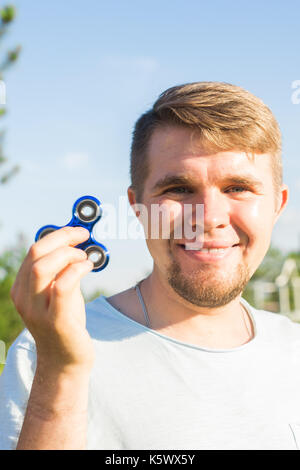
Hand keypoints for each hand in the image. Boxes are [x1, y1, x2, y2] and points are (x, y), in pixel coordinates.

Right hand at [10, 226, 94, 372]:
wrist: (65, 361)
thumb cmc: (65, 323)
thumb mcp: (59, 293)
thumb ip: (61, 271)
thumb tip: (74, 244)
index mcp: (22, 288)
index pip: (34, 250)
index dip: (58, 235)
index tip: (77, 232)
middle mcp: (24, 298)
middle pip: (36, 253)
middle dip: (62, 238)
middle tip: (83, 237)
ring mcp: (37, 310)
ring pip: (43, 267)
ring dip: (69, 254)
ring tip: (85, 258)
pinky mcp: (55, 321)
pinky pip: (62, 286)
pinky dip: (77, 270)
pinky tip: (88, 268)